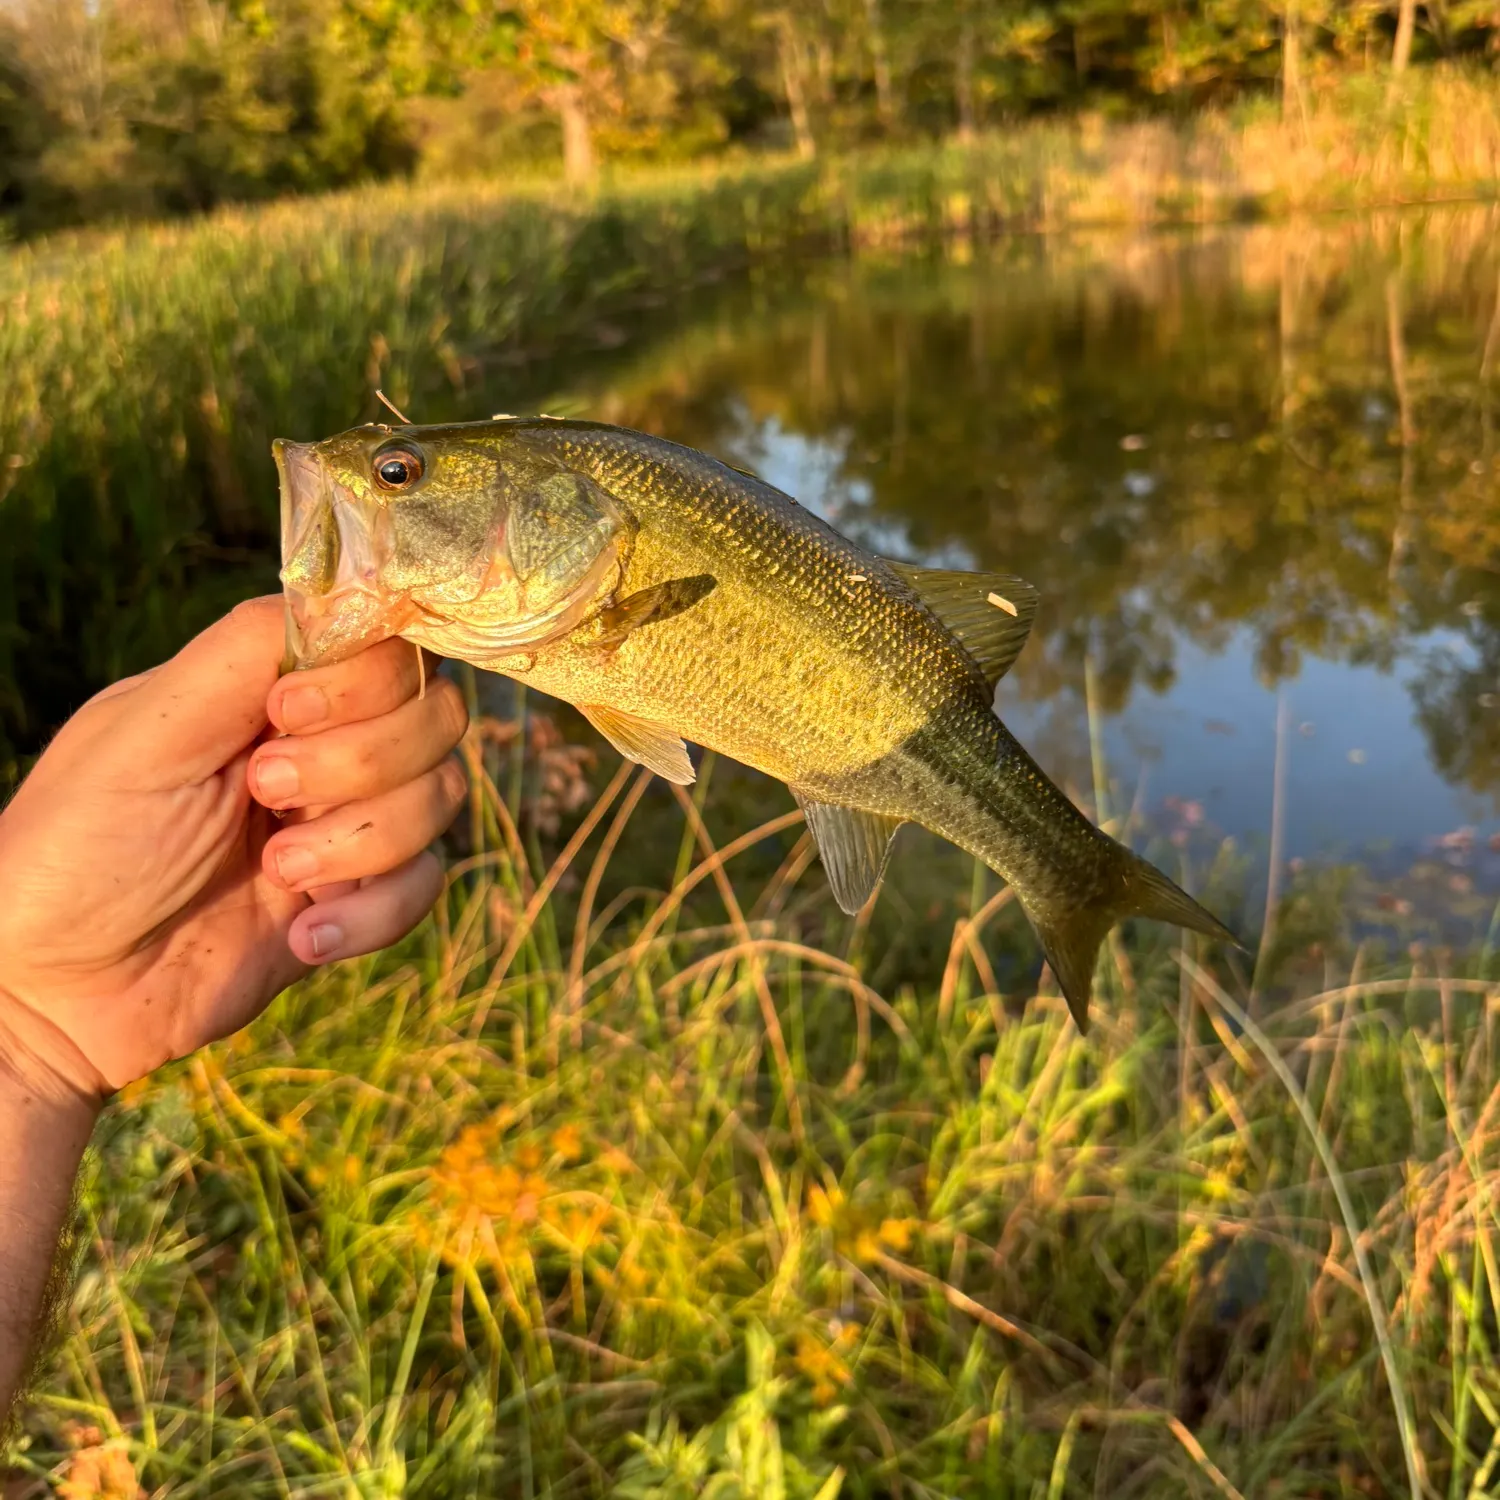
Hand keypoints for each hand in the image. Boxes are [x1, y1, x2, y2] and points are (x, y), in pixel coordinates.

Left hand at [0, 597, 468, 1103]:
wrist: (59, 996)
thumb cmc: (77, 850)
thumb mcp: (146, 730)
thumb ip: (244, 651)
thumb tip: (346, 596)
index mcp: (270, 688)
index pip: (384, 644)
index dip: (362, 680)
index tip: (284, 715)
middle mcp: (323, 743)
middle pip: (434, 712)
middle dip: (361, 762)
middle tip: (261, 794)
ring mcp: (346, 821)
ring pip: (443, 795)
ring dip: (361, 841)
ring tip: (276, 873)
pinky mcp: (359, 898)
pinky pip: (427, 884)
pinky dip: (372, 913)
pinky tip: (302, 937)